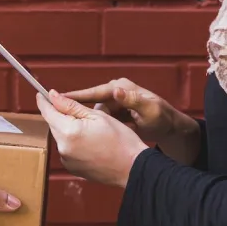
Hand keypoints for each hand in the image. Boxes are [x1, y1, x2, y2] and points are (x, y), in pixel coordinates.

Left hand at [36, 90, 147, 187]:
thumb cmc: (121, 140)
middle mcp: (63, 148)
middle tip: (79, 111)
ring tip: (91, 130)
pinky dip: (74, 143)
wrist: (132, 168)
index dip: (44, 102)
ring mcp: (66, 160)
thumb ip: (71, 106)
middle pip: (54, 125)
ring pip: (61, 137)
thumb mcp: (97, 116)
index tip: (41, 94)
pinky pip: (67, 150)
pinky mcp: (71, 168)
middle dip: (61, 116)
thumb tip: (53, 96)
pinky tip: (90, 143)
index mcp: (68, 132)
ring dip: (69, 130)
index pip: (48, 112)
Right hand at [64, 78, 200, 165]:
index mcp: (121, 88)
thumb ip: (133, 101)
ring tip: (84, 135)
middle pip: (90, 104)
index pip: (93, 93)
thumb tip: (117, 90)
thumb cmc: (162, 118)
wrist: (170, 128)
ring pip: (94, 114)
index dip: (75, 97)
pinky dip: (97, 128)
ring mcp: (114, 103)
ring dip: (90, 124)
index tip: (56, 99)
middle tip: (66, 124)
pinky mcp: (114, 113)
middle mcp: (115, 93)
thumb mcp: (150, 111)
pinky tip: (93, 137)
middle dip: (80, 114)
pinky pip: (100, 120)